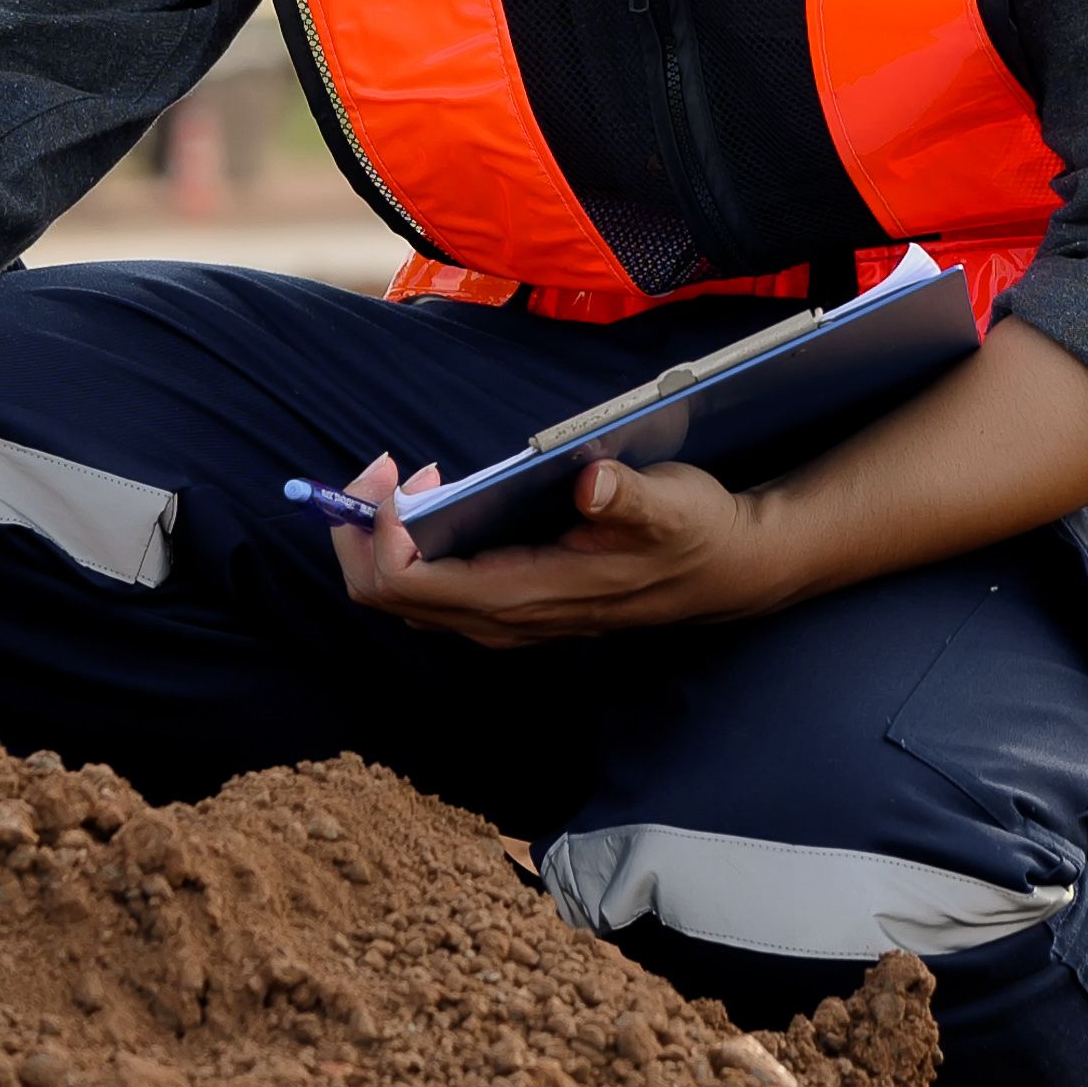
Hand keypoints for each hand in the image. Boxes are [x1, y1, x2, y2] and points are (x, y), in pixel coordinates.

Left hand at [323, 449, 804, 643]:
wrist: (725, 573)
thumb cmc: (693, 535)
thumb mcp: (671, 505)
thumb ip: (627, 497)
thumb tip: (592, 485)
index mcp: (526, 595)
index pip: (411, 585)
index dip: (380, 533)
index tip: (395, 474)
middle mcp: (503, 618)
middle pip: (387, 595)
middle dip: (361, 529)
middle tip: (384, 468)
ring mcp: (503, 617)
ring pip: (403, 596)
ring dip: (382, 536)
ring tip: (406, 478)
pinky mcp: (508, 604)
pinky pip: (430, 588)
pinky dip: (410, 544)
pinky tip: (438, 498)